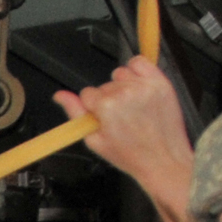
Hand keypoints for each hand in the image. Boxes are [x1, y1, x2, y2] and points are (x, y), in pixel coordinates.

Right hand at [54, 57, 195, 221]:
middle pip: (105, 84)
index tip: (104, 119)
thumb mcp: (95, 141)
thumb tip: (59, 95)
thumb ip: (75, 113)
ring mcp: (144, 85)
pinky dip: (137, 71)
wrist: (163, 160)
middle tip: (122, 119)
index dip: (93, 108)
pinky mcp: (159, 81)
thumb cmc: (130, 156)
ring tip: (133, 107)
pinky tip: (138, 89)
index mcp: (106, 106)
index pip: (87, 93)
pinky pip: (140, 62)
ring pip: (121, 73)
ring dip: (123, 85)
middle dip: (109, 99)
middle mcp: (124, 91)